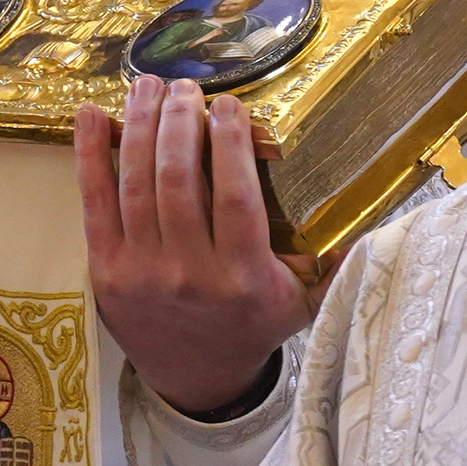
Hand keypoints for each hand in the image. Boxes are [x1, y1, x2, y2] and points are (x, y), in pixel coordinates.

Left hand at [78, 79, 327, 418]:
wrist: (196, 380)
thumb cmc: (252, 327)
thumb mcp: (304, 305)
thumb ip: (337, 266)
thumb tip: (377, 223)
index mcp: (242, 279)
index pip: (236, 199)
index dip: (230, 145)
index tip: (228, 104)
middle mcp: (189, 275)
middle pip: (178, 183)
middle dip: (179, 123)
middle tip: (184, 86)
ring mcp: (140, 272)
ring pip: (136, 185)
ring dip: (138, 126)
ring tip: (147, 86)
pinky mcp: (104, 270)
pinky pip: (93, 203)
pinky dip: (89, 154)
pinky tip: (90, 113)